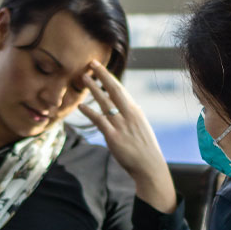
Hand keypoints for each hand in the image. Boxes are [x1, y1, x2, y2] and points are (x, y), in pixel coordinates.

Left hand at [77, 61, 176, 212]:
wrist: (150, 167)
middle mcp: (129, 114)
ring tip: (84, 78)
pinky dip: (89, 112)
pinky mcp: (114, 137)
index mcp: (136, 111)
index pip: (121, 90)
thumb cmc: (145, 149)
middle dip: (103, 75)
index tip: (100, 68)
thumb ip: (134, 116)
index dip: (109, 78)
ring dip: (94, 89)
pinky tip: (81, 106)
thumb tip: (132, 106)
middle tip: (92, 63)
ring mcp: (121, 125)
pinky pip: (99, 121)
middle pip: (114, 89)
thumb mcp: (142, 128)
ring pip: (105, 102)